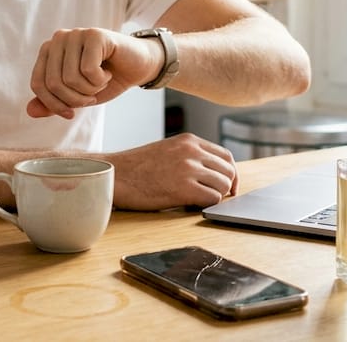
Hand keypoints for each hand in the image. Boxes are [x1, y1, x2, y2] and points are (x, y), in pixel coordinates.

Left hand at [25, 28, 160, 118]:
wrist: (138, 67)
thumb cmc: (105, 81)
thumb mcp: (76, 97)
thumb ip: (53, 103)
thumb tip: (30, 111)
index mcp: (48, 51)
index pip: (38, 84)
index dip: (54, 105)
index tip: (71, 113)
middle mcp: (58, 38)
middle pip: (53, 83)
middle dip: (75, 100)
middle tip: (92, 95)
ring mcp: (76, 33)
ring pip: (70, 79)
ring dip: (90, 90)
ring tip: (100, 82)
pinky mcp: (94, 34)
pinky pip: (88, 70)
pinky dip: (100, 81)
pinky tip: (108, 73)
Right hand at [103, 133, 238, 209]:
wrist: (115, 175)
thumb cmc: (137, 167)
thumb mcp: (168, 150)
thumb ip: (190, 156)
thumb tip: (213, 173)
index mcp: (189, 141)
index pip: (225, 156)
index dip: (230, 173)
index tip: (228, 185)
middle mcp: (192, 152)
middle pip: (228, 171)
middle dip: (227, 186)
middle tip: (218, 197)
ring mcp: (188, 169)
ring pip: (223, 185)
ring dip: (216, 196)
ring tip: (200, 200)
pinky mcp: (184, 188)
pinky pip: (212, 199)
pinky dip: (207, 204)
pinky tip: (193, 204)